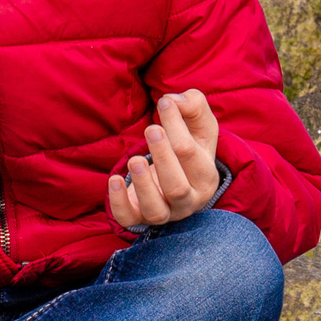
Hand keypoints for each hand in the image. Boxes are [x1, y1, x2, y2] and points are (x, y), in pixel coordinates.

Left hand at [107, 90, 220, 230]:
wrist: (177, 175)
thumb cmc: (189, 144)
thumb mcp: (199, 122)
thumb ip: (193, 104)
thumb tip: (174, 101)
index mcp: (206, 177)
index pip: (190, 154)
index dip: (176, 126)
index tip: (164, 103)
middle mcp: (188, 200)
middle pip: (177, 187)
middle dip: (163, 157)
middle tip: (151, 129)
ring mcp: (164, 213)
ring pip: (156, 210)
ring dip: (143, 184)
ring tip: (135, 159)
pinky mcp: (140, 217)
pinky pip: (128, 219)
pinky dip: (118, 202)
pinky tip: (115, 178)